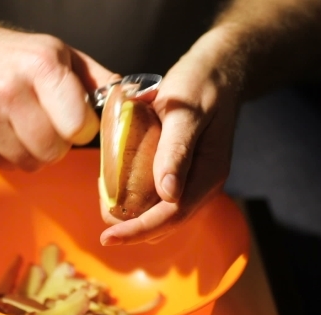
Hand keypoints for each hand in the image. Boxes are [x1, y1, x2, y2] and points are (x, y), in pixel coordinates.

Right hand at [0, 27, 119, 169]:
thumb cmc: (19, 57)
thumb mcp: (64, 55)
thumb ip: (100, 82)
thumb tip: (133, 103)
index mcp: (40, 67)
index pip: (78, 126)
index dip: (83, 128)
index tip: (77, 120)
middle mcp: (9, 91)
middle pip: (54, 151)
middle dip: (60, 144)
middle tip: (51, 125)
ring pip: (31, 163)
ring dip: (37, 153)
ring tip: (28, 126)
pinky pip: (7, 166)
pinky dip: (13, 155)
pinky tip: (8, 131)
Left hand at [99, 46, 240, 245]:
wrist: (218, 72)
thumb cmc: (199, 85)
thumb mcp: (184, 112)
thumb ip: (176, 150)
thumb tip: (168, 193)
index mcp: (208, 172)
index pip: (172, 214)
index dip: (139, 229)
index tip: (108, 237)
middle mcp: (204, 183)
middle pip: (168, 222)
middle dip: (134, 228)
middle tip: (102, 220)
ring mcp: (196, 180)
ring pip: (165, 214)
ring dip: (137, 217)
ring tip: (108, 206)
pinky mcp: (186, 173)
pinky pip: (163, 198)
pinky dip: (141, 200)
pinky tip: (121, 187)